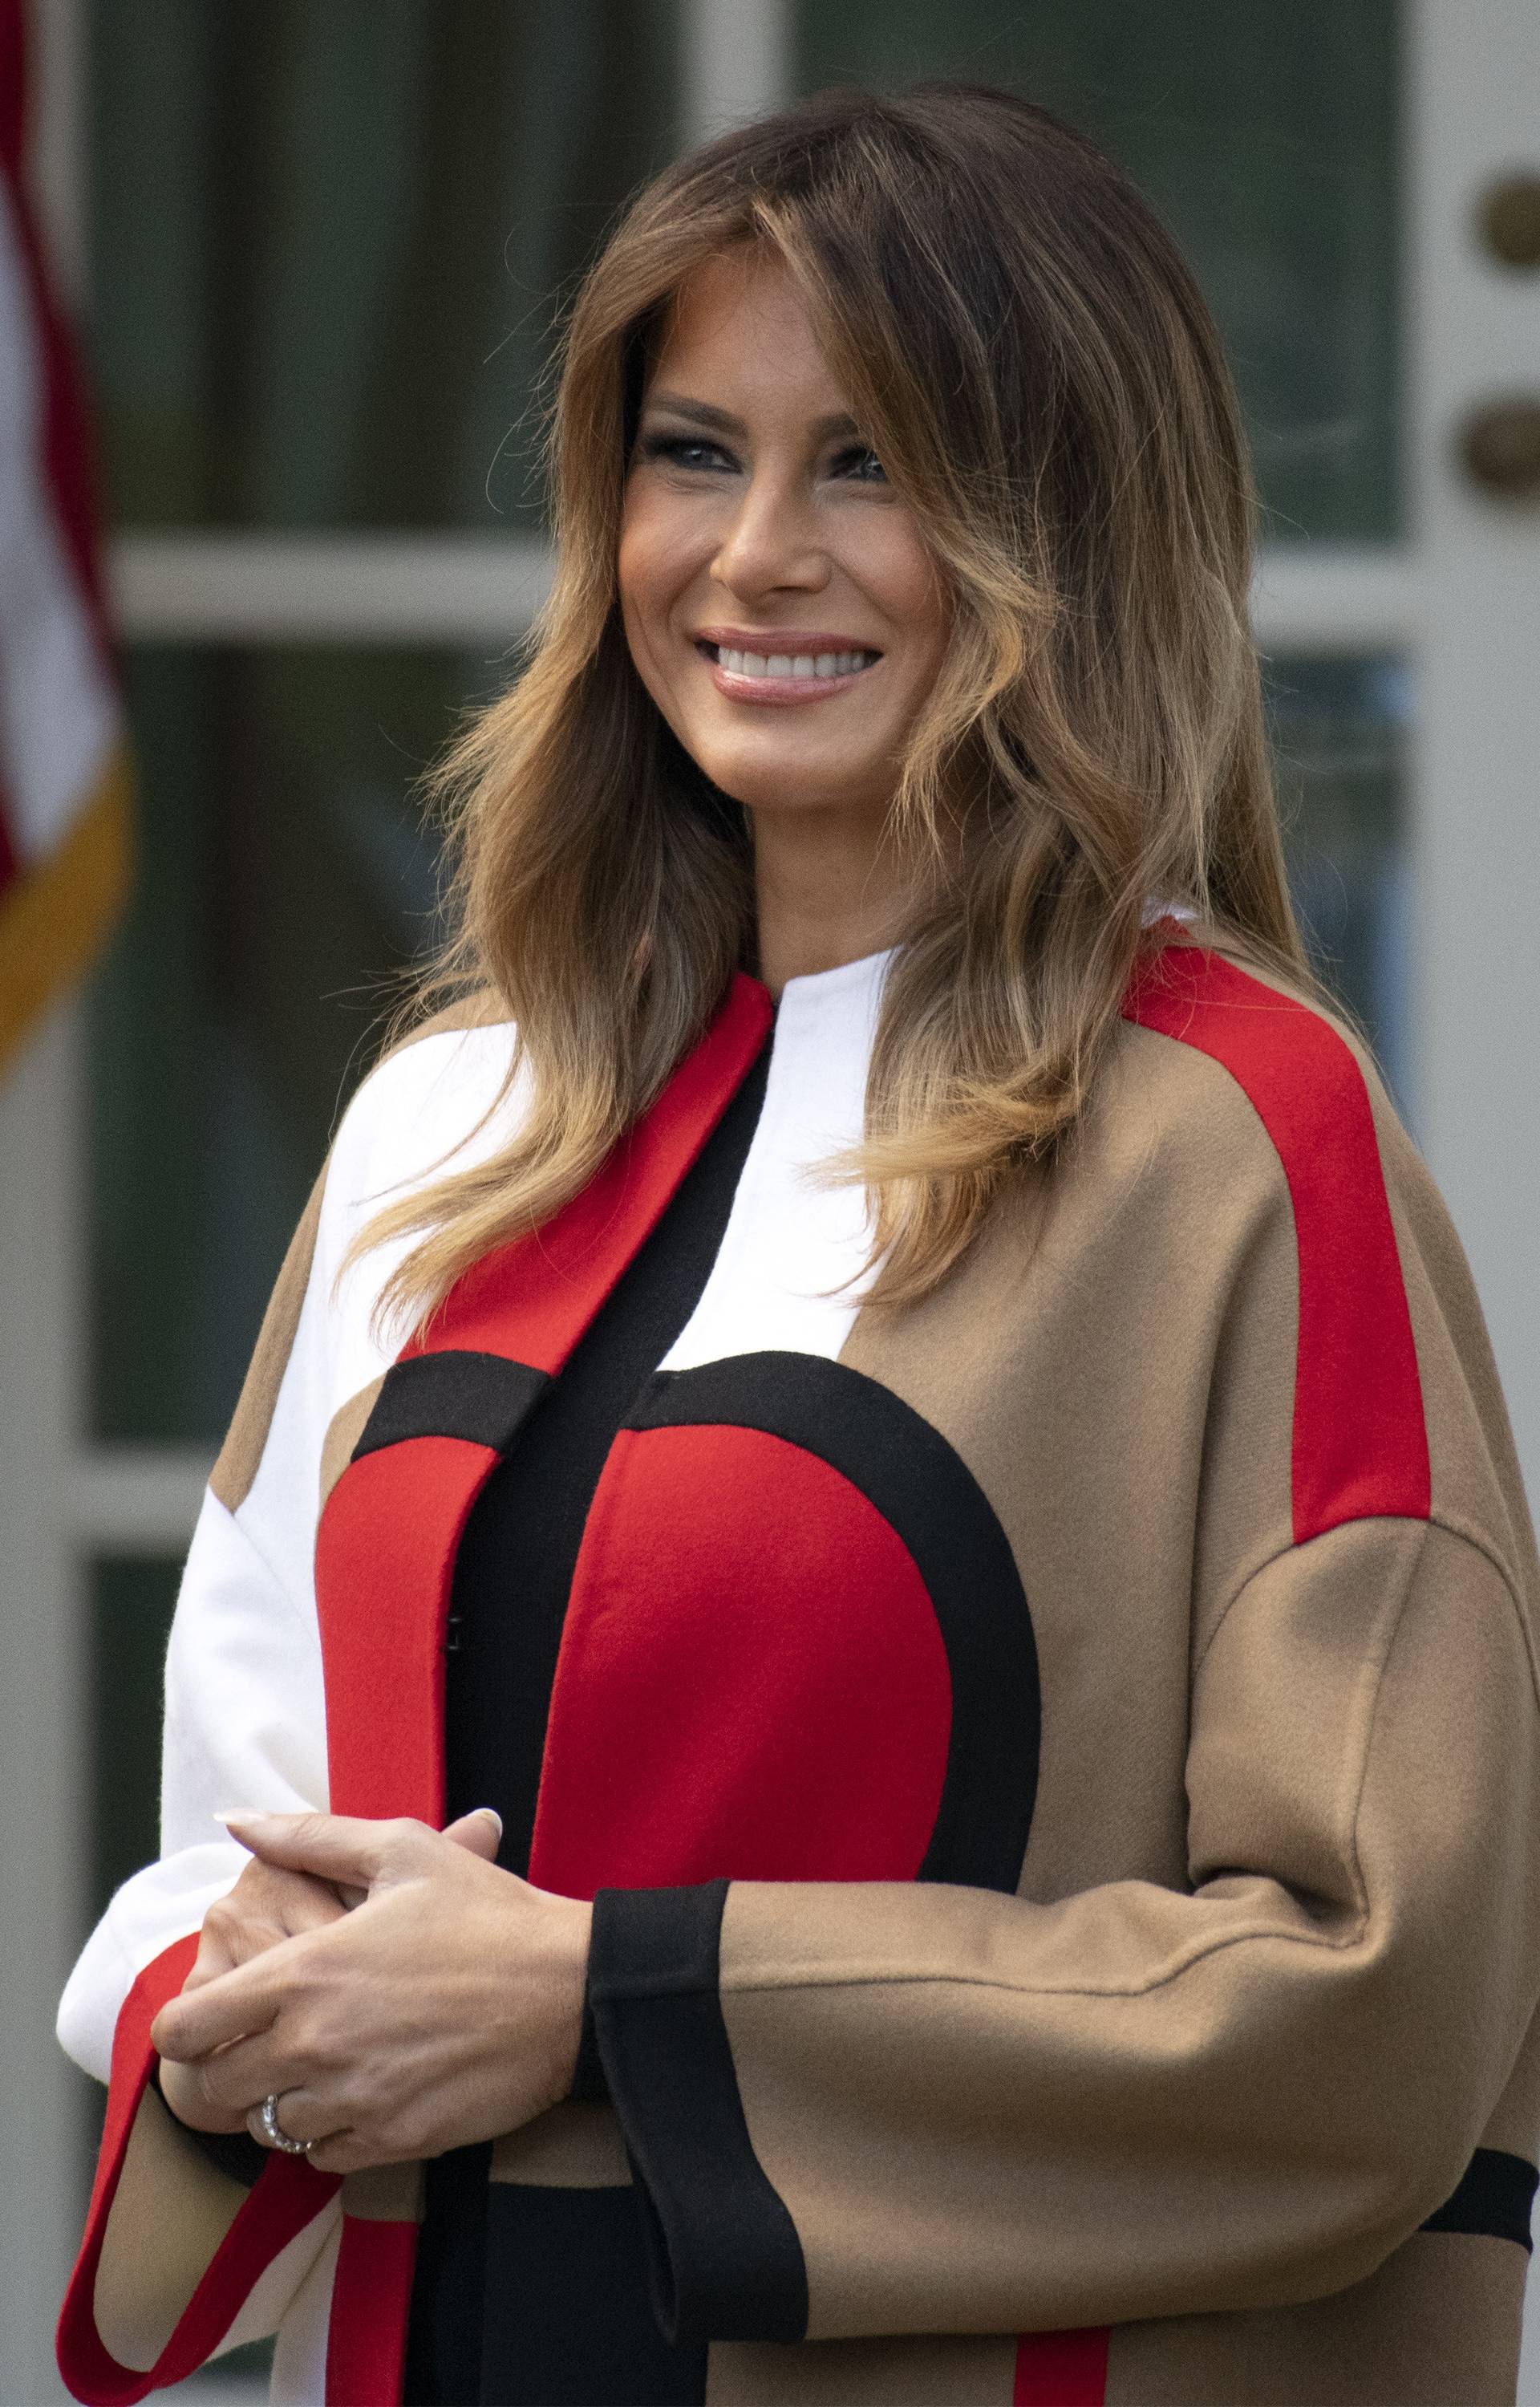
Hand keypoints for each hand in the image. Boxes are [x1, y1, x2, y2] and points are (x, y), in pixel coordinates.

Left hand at [150, 1810, 591, 2173]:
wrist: (570, 1988)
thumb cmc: (487, 1911)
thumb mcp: (402, 1848)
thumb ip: (309, 1836)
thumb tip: (236, 1820)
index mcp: (305, 1972)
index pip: (185, 2029)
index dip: (185, 2026)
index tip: (213, 2014)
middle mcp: (315, 2045)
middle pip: (217, 2091)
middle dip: (230, 2068)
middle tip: (269, 2041)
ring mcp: (353, 2099)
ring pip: (271, 2129)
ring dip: (285, 2101)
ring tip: (326, 2064)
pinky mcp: (393, 2140)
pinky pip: (324, 2157)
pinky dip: (331, 2133)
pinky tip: (363, 2092)